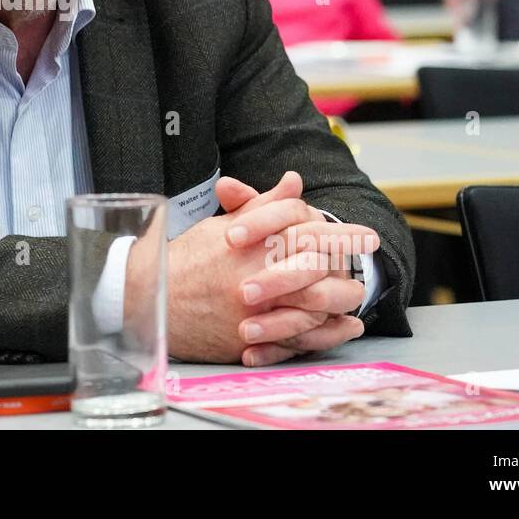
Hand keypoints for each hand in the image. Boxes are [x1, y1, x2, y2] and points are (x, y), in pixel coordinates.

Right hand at [128, 171, 376, 363]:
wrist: (149, 300)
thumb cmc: (184, 261)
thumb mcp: (220, 226)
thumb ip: (263, 206)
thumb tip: (293, 181)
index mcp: (251, 245)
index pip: (307, 231)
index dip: (340, 231)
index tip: (364, 233)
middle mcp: (256, 276)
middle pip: (317, 265)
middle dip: (348, 257)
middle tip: (370, 250)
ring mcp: (254, 311)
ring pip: (313, 304)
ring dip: (340, 296)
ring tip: (357, 289)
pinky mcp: (250, 338)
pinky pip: (298, 338)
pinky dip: (325, 331)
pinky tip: (341, 325)